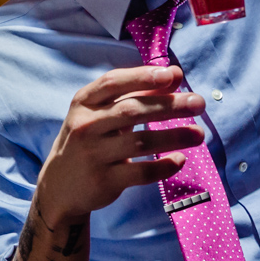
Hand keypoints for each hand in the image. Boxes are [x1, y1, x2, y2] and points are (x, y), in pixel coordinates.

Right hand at [34, 65, 205, 224]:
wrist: (60, 186)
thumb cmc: (89, 139)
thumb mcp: (101, 113)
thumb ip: (135, 93)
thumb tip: (174, 74)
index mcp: (84, 102)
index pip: (114, 82)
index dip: (143, 76)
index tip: (173, 74)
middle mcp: (85, 126)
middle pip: (132, 110)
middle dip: (169, 105)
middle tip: (198, 103)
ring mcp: (93, 154)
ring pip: (140, 142)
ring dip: (174, 136)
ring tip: (199, 134)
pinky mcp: (104, 181)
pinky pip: (140, 172)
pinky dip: (163, 166)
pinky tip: (180, 159)